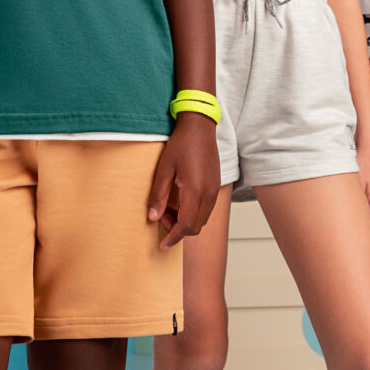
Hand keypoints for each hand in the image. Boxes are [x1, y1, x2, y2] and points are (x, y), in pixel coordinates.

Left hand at [147, 113, 219, 248]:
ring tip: (169, 207)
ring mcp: (215, 189)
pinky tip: (181, 200)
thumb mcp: (164, 168)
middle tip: (161, 217)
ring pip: (203, 218)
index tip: (163, 243)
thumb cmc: (181, 144)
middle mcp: (209, 193)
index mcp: (195, 190)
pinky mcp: (216, 184)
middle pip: (196, 226)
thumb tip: (152, 217)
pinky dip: (194, 212)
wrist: (200, 126)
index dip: (174, 237)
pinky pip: (207, 208)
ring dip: (187, 221)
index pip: (187, 225)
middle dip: (178, 229)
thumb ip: (159, 195)